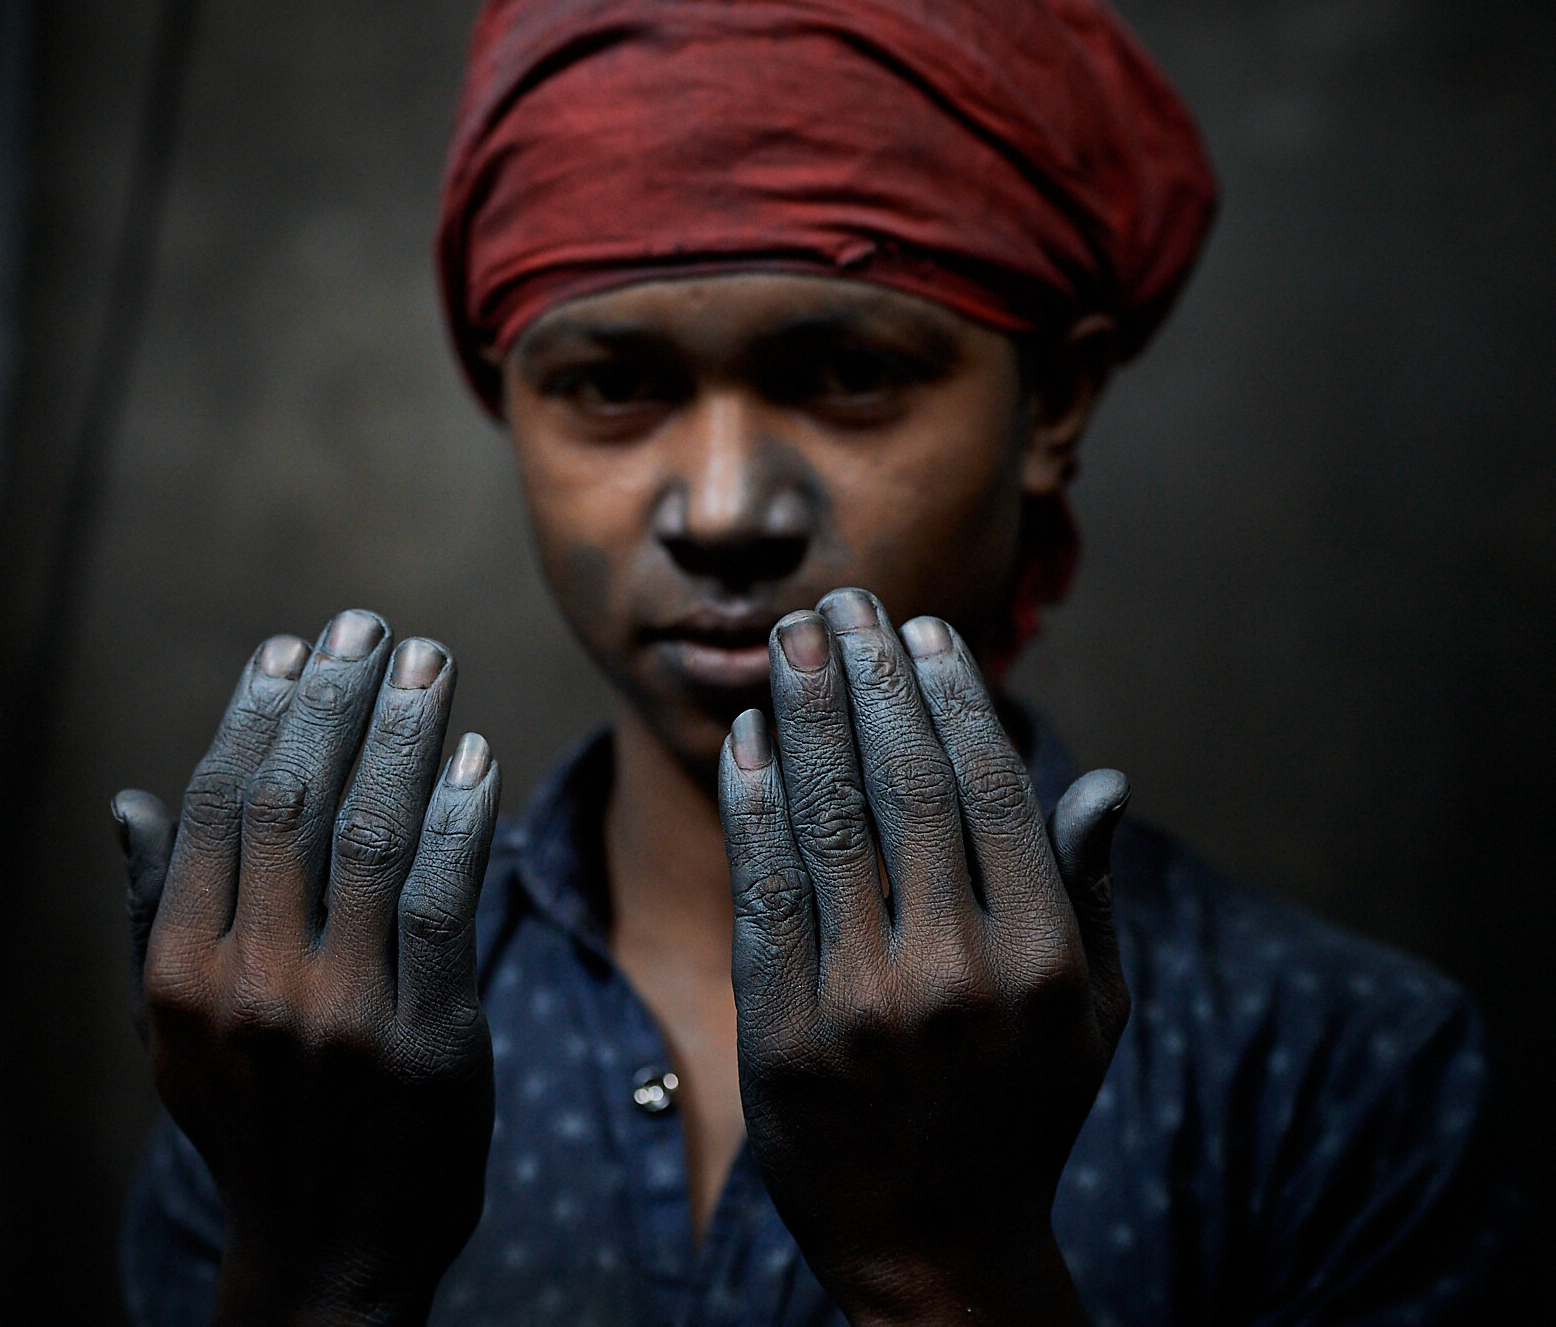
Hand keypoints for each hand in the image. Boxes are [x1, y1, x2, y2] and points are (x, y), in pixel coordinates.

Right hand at [111, 612, 499, 1326]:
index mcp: (179, 972)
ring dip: (407, 735)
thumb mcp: (174, 1034)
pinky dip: (463, 818)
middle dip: (337, 699)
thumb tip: (130, 802)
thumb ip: (153, 915)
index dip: (257, 715)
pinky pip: (449, 901)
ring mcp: (342, 1013)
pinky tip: (476, 757)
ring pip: (376, 835)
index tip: (292, 649)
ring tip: (429, 664)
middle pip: (296, 800)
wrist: (330, 1256)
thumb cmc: (253, 1122)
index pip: (220, 806)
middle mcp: (250, 984)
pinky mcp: (429, 1038)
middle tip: (370, 625)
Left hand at [717, 588, 1129, 1326]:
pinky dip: (753, 802)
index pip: (994, 790)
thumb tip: (1103, 778)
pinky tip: (749, 738)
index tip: (925, 631)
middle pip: (905, 786)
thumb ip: (1089, 894)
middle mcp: (957, 976)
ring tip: (791, 638)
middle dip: (871, 676)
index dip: (953, 698)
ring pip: (828, 820)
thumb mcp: (1092, 1016)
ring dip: (806, 713)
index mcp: (1046, 960)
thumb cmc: (1021, 1113)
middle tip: (844, 600)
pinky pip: (764, 888)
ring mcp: (863, 1007)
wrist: (934, 1251)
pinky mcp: (783, 1034)